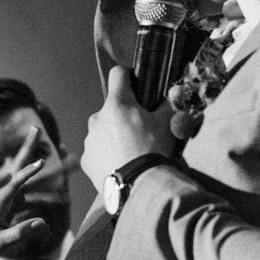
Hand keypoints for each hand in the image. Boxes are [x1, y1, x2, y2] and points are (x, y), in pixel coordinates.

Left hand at [80, 65, 175, 184]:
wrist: (136, 184)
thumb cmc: (152, 150)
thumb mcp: (167, 124)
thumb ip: (168, 104)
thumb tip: (174, 93)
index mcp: (117, 104)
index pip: (118, 74)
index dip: (127, 76)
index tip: (134, 85)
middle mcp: (98, 118)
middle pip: (111, 108)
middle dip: (123, 116)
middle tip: (139, 131)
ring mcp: (89, 139)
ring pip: (102, 130)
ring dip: (113, 136)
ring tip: (130, 151)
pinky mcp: (86, 158)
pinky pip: (96, 151)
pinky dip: (106, 154)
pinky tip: (119, 164)